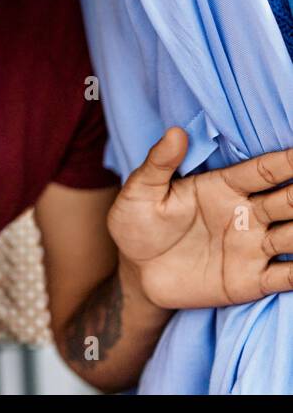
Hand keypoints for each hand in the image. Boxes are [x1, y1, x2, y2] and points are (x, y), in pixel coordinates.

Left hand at [108, 128, 292, 308]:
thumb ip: (158, 164)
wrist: (135, 271)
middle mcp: (247, 215)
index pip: (264, 171)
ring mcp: (253, 248)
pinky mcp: (251, 280)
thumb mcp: (139, 193)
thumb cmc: (136, 224)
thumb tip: (175, 133)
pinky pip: (288, 277)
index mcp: (224, 187)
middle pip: (289, 201)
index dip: (289, 161)